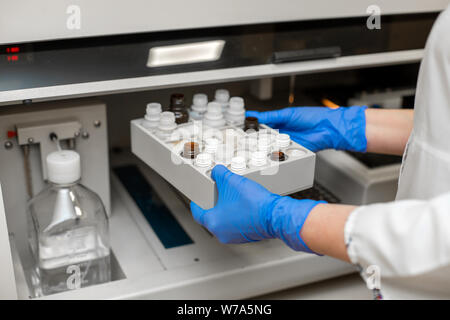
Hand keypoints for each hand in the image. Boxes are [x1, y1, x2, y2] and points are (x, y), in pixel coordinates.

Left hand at [190, 165, 324, 252]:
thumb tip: (217, 172)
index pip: (198, 213)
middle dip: (215, 204)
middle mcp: (222, 233)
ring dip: (228, 210)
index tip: (197, 199)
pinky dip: (239, 216)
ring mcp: (236, 237)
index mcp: (213, 222)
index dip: (196, 203)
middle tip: (218, 194)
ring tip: (235, 197)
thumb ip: (219, 174)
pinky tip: (246, 205)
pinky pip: (238, 225)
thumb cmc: (253, 203)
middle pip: (212, 217)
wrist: (275, 214)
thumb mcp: (231, 181)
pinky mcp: (248, 236)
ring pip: (226, 221)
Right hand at [246, 106, 366, 151]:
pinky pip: (281, 154)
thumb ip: (272, 116)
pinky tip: (272, 151)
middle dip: (256, 139)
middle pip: (265, 137)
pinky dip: (276, 153)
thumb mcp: (288, 114)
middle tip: (247, 139)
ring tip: (258, 146)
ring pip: (271, 146)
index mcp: (280, 121)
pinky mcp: (293, 151)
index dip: (253, 126)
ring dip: (266, 147)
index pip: (262, 124)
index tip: (242, 127)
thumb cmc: (313, 117)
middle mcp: (283, 132)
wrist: (328, 128)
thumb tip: (256, 116)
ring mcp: (287, 142)